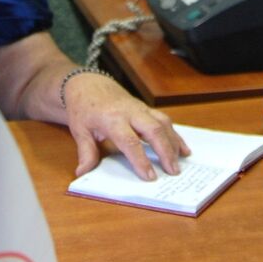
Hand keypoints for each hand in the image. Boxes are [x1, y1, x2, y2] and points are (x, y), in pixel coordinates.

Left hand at [63, 73, 190, 180]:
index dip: (141, 160)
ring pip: (163, 123)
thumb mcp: (79, 130)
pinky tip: (183, 149)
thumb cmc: (83, 108)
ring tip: (179, 163)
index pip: (130, 141)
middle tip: (172, 171)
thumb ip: (86, 152)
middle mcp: (130, 112)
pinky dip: (175, 135)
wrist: (88, 84)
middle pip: (154, 130)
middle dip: (165, 151)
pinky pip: (165, 120)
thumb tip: (82, 172)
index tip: (150, 177)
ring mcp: (141, 108)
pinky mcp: (146, 109)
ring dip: (173, 143)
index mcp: (113, 119)